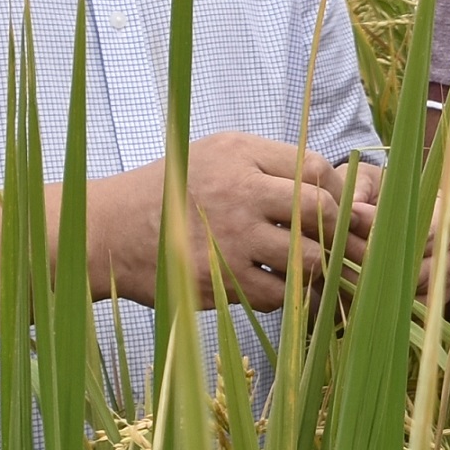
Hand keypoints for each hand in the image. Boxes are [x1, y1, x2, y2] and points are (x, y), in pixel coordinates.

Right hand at [118, 136, 384, 308]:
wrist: (110, 230)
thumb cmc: (173, 190)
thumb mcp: (216, 155)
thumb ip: (270, 164)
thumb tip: (336, 189)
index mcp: (240, 154)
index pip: (317, 169)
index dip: (338, 193)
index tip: (339, 210)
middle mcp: (238, 192)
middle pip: (321, 212)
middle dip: (339, 231)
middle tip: (338, 244)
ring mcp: (229, 239)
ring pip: (307, 259)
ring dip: (316, 267)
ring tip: (310, 267)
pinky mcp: (217, 280)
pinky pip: (278, 294)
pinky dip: (285, 294)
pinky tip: (274, 285)